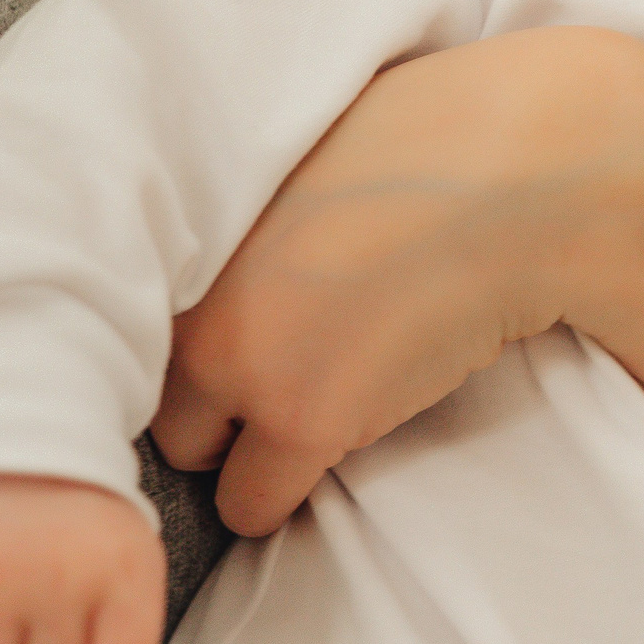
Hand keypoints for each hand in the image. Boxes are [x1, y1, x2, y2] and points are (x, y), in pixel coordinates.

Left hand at [152, 26, 643, 535]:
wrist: (511, 171)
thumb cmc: (433, 139)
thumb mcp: (304, 144)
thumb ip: (253, 205)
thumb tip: (251, 235)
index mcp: (186, 223)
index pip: (132, 319)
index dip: (191, 336)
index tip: (235, 336)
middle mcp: (193, 298)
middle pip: (153, 390)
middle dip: (206, 399)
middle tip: (273, 380)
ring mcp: (242, 365)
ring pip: (195, 459)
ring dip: (241, 451)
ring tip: (308, 414)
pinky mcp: (304, 419)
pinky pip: (254, 504)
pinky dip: (285, 491)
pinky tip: (331, 448)